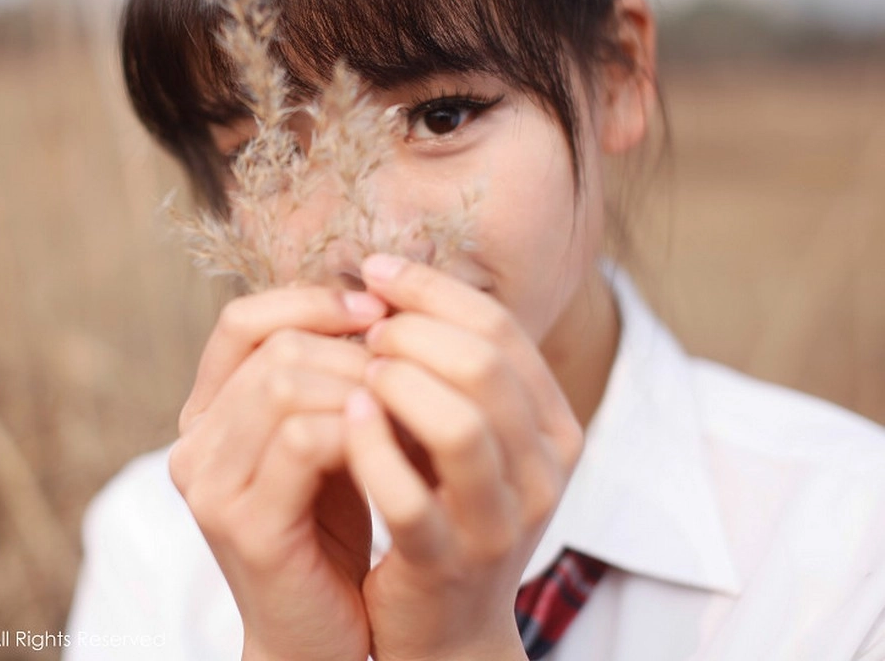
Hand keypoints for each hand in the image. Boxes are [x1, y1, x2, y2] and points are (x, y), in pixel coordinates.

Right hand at [168, 285, 386, 660]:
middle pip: (274, 350)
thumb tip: (379, 300)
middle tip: (407, 369)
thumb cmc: (332, 532)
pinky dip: (359, 431)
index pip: (241, 323)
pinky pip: (304, 440)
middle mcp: (194, 446)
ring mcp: (212, 485)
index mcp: (207, 417)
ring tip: (405, 405)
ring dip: (361, 386)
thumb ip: (326, 381)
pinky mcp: (245, 524)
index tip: (378, 310)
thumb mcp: (326, 442)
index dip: (310, 302)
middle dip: (353, 351)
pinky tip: (393, 444)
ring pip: (286, 385)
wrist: (319, 638)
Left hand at [345, 254, 584, 660]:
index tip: (376, 271)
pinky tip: (344, 420)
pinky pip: (409, 499)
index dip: (433, 290)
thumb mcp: (464, 436)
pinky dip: (372, 451)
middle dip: (414, 330)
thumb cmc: (443, 509)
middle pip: (485, 367)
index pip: (501, 331)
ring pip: (460, 426)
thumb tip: (389, 282)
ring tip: (359, 370)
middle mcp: (541, 473)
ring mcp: (498, 522)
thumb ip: (448, 370)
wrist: (443, 628)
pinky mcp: (446, 564)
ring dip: (398, 383)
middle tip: (367, 328)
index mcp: (552, 428)